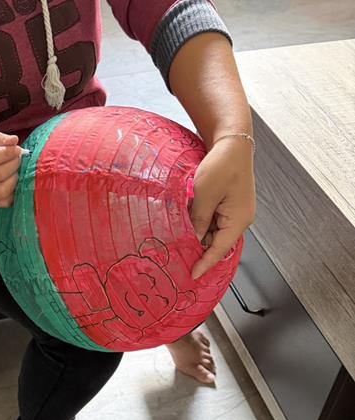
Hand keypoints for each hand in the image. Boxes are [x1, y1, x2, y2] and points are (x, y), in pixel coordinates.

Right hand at [0, 126, 23, 207]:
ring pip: (1, 190)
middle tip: (17, 158)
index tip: (16, 149)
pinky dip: (11, 194)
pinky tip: (11, 183)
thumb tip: (13, 140)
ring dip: (14, 179)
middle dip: (13, 164)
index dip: (6, 153)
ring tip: (14, 170)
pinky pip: (2, 201)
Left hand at [190, 138, 255, 279]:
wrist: (233, 144)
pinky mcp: (229, 204)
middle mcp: (240, 219)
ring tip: (180, 228)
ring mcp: (235, 212)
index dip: (205, 263)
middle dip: (198, 246)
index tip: (192, 275)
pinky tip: (188, 215)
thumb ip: (198, 220)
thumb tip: (192, 239)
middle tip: (178, 251)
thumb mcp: (204, 195)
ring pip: (213, 231)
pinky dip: (201, 220)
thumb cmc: (222, 165)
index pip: (219, 250)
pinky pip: (214, 219)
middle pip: (216, 242)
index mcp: (239, 220)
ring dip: (198, 231)